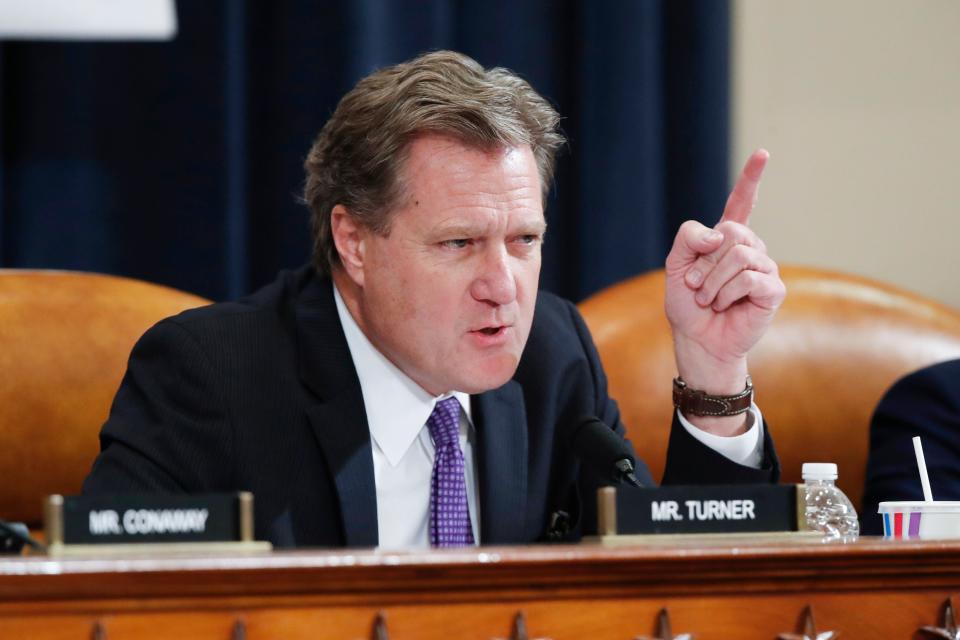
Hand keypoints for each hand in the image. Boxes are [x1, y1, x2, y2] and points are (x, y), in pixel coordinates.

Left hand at [664, 150, 784, 432]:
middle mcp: (750, 249)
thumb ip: (689, 238)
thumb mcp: (675, 265)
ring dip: (713, 281)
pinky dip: (727, 292)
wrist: (696, 339)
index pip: (742, 202)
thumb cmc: (686, 304)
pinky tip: (724, 305)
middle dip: (705, 262)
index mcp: (726, 239)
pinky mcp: (773, 289)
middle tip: (696, 286)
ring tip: (707, 299)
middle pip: (731, 232)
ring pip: (739, 255)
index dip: (751, 178)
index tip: (763, 153)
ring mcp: (764, 267)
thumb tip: (720, 235)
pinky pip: (749, 277)